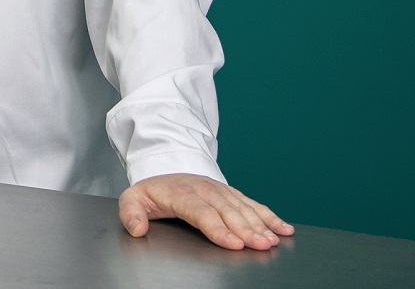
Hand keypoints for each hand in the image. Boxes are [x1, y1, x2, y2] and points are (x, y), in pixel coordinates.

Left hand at [118, 173, 292, 249]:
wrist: (165, 169)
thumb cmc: (152, 190)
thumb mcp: (132, 198)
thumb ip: (131, 213)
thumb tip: (137, 229)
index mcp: (182, 193)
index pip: (202, 213)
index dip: (219, 229)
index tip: (233, 243)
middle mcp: (205, 190)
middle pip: (228, 212)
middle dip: (246, 230)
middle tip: (261, 245)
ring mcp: (221, 190)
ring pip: (244, 208)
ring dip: (261, 224)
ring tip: (274, 240)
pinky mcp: (232, 193)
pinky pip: (253, 204)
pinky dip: (270, 216)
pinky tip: (283, 229)